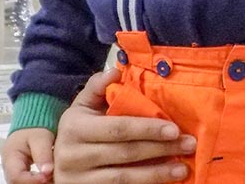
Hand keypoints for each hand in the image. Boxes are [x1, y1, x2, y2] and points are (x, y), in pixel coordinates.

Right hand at [2, 127, 53, 183]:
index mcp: (10, 158)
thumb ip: (43, 154)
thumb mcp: (41, 138)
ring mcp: (14, 173)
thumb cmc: (34, 130)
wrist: (32, 128)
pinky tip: (49, 177)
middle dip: (36, 183)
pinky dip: (39, 181)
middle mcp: (9, 169)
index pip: (16, 176)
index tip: (47, 175)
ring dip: (38, 183)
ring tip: (52, 177)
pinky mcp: (22, 175)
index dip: (32, 180)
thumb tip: (47, 171)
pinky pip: (28, 182)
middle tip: (52, 177)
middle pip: (18, 183)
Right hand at [53, 68, 195, 182]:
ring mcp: (79, 180)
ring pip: (124, 178)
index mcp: (75, 128)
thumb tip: (115, 71)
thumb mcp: (81, 107)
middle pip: (125, 153)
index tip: (175, 129)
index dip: (148, 129)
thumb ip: (97, 87)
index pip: (118, 129)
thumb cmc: (77, 130)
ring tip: (182, 168)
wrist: (56, 165)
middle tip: (189, 144)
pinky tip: (164, 180)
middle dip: (161, 149)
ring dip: (157, 173)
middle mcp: (73, 156)